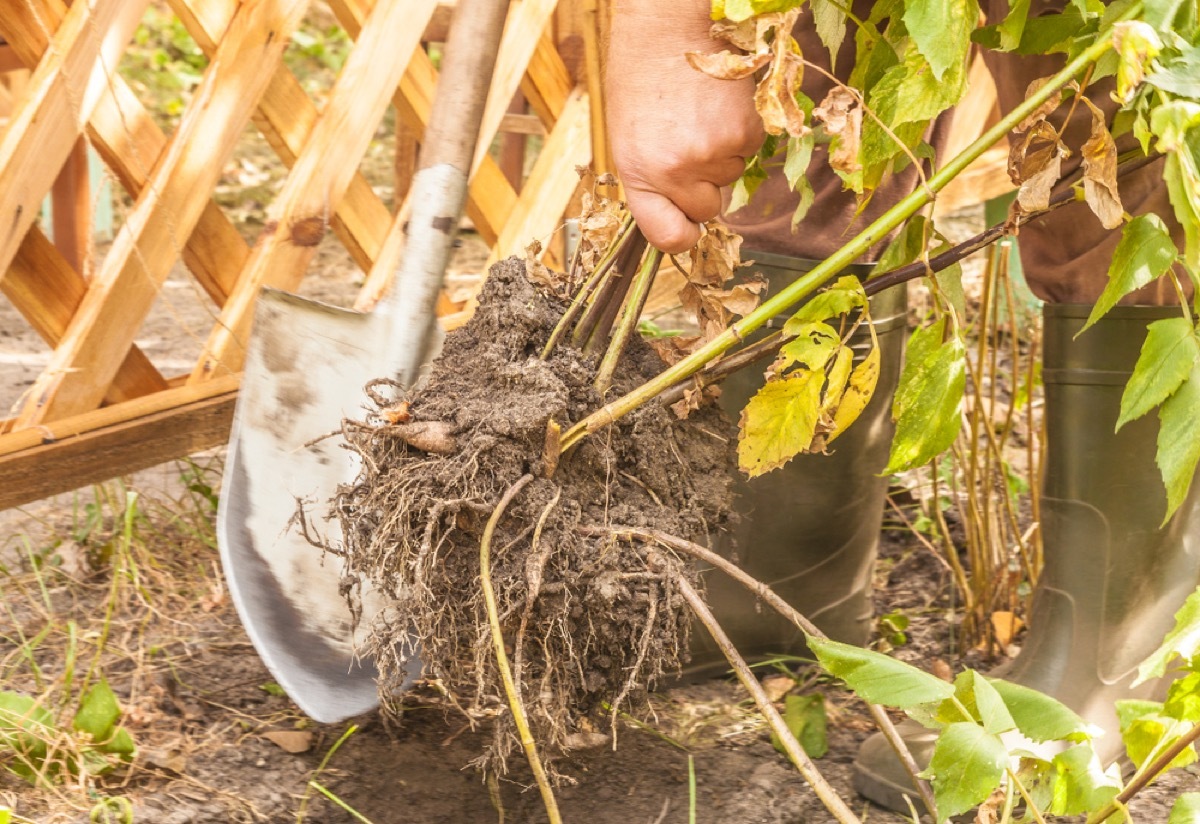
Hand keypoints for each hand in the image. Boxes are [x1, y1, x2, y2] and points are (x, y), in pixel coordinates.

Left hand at [607, 0, 762, 252]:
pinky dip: (741, 129)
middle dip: (704, 184)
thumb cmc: (643, 75)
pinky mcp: (746, 132)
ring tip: (700, 111)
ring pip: (731, 175)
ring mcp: (713, 153)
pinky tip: (720, 102)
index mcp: (639, 174)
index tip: (687, 225)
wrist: (670, 25)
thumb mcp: (630, 135)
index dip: (682, 234)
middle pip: (708, 209)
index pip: (667, 238)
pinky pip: (750, 148)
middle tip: (690, 141)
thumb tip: (680, 213)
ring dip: (722, 151)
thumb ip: (652, 179)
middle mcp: (675, 171)